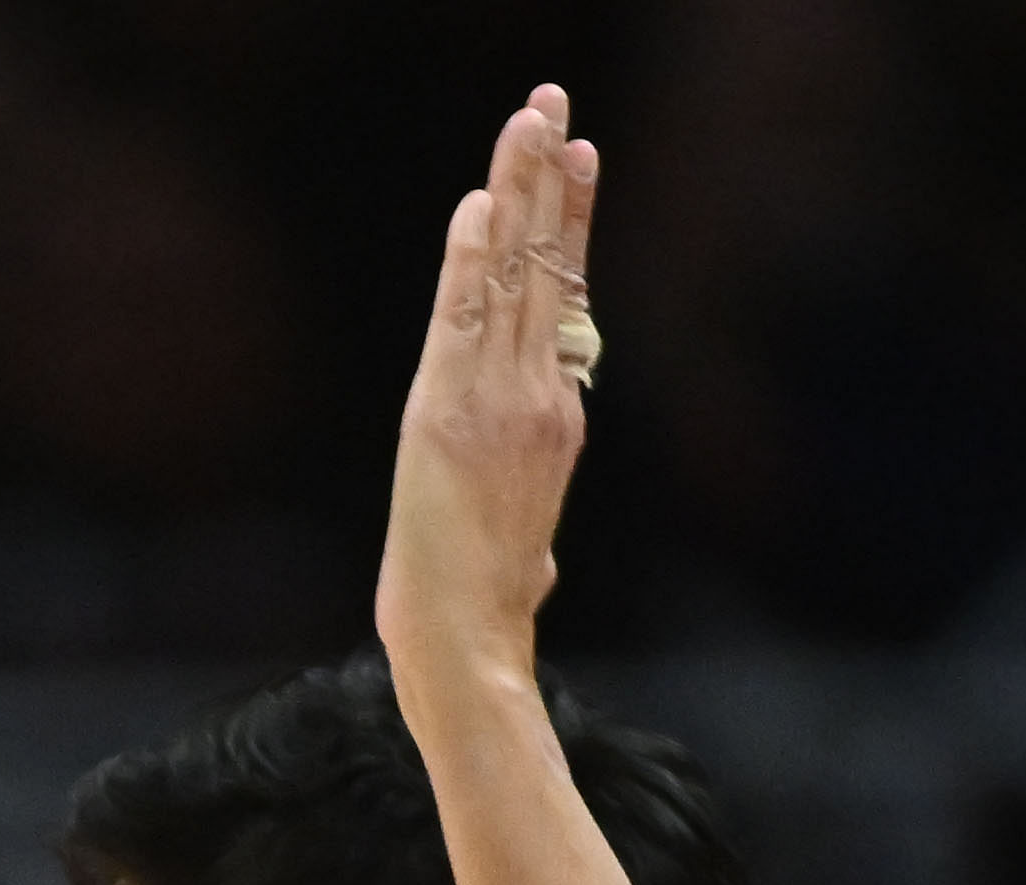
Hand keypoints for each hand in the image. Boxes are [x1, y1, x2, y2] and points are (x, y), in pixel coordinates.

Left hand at [378, 86, 598, 699]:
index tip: (576, 159)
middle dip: (550, 179)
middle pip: (550, 265)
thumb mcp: (524, 539)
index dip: (570, 223)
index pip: (566, 297)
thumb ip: (531, 512)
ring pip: (516, 277)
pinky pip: (464, 321)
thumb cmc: (489, 607)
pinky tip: (480, 206)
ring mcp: (501, 399)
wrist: (471, 639)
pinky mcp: (449, 414)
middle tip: (552, 104)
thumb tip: (538, 549)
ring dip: (517, 192)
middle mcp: (541, 394)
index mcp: (557, 416)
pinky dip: (472, 262)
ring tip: (527, 119)